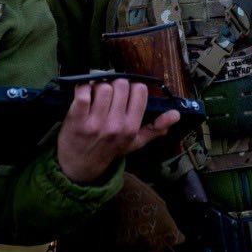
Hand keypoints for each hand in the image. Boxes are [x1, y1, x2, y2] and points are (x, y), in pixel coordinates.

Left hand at [55, 78, 179, 183]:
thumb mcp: (135, 142)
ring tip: (96, 96)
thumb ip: (156, 128)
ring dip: (98, 86)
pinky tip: (83, 94)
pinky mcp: (75, 119)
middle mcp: (115, 125)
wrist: (80, 167)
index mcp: (131, 128)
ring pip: (103, 86)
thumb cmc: (109, 149)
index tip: (125, 95)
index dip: (132, 88)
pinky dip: (82, 88)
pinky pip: (82, 92)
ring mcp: (94, 122)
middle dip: (115, 86)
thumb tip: (176, 114)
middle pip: (121, 85)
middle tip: (110, 94)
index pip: (139, 91)